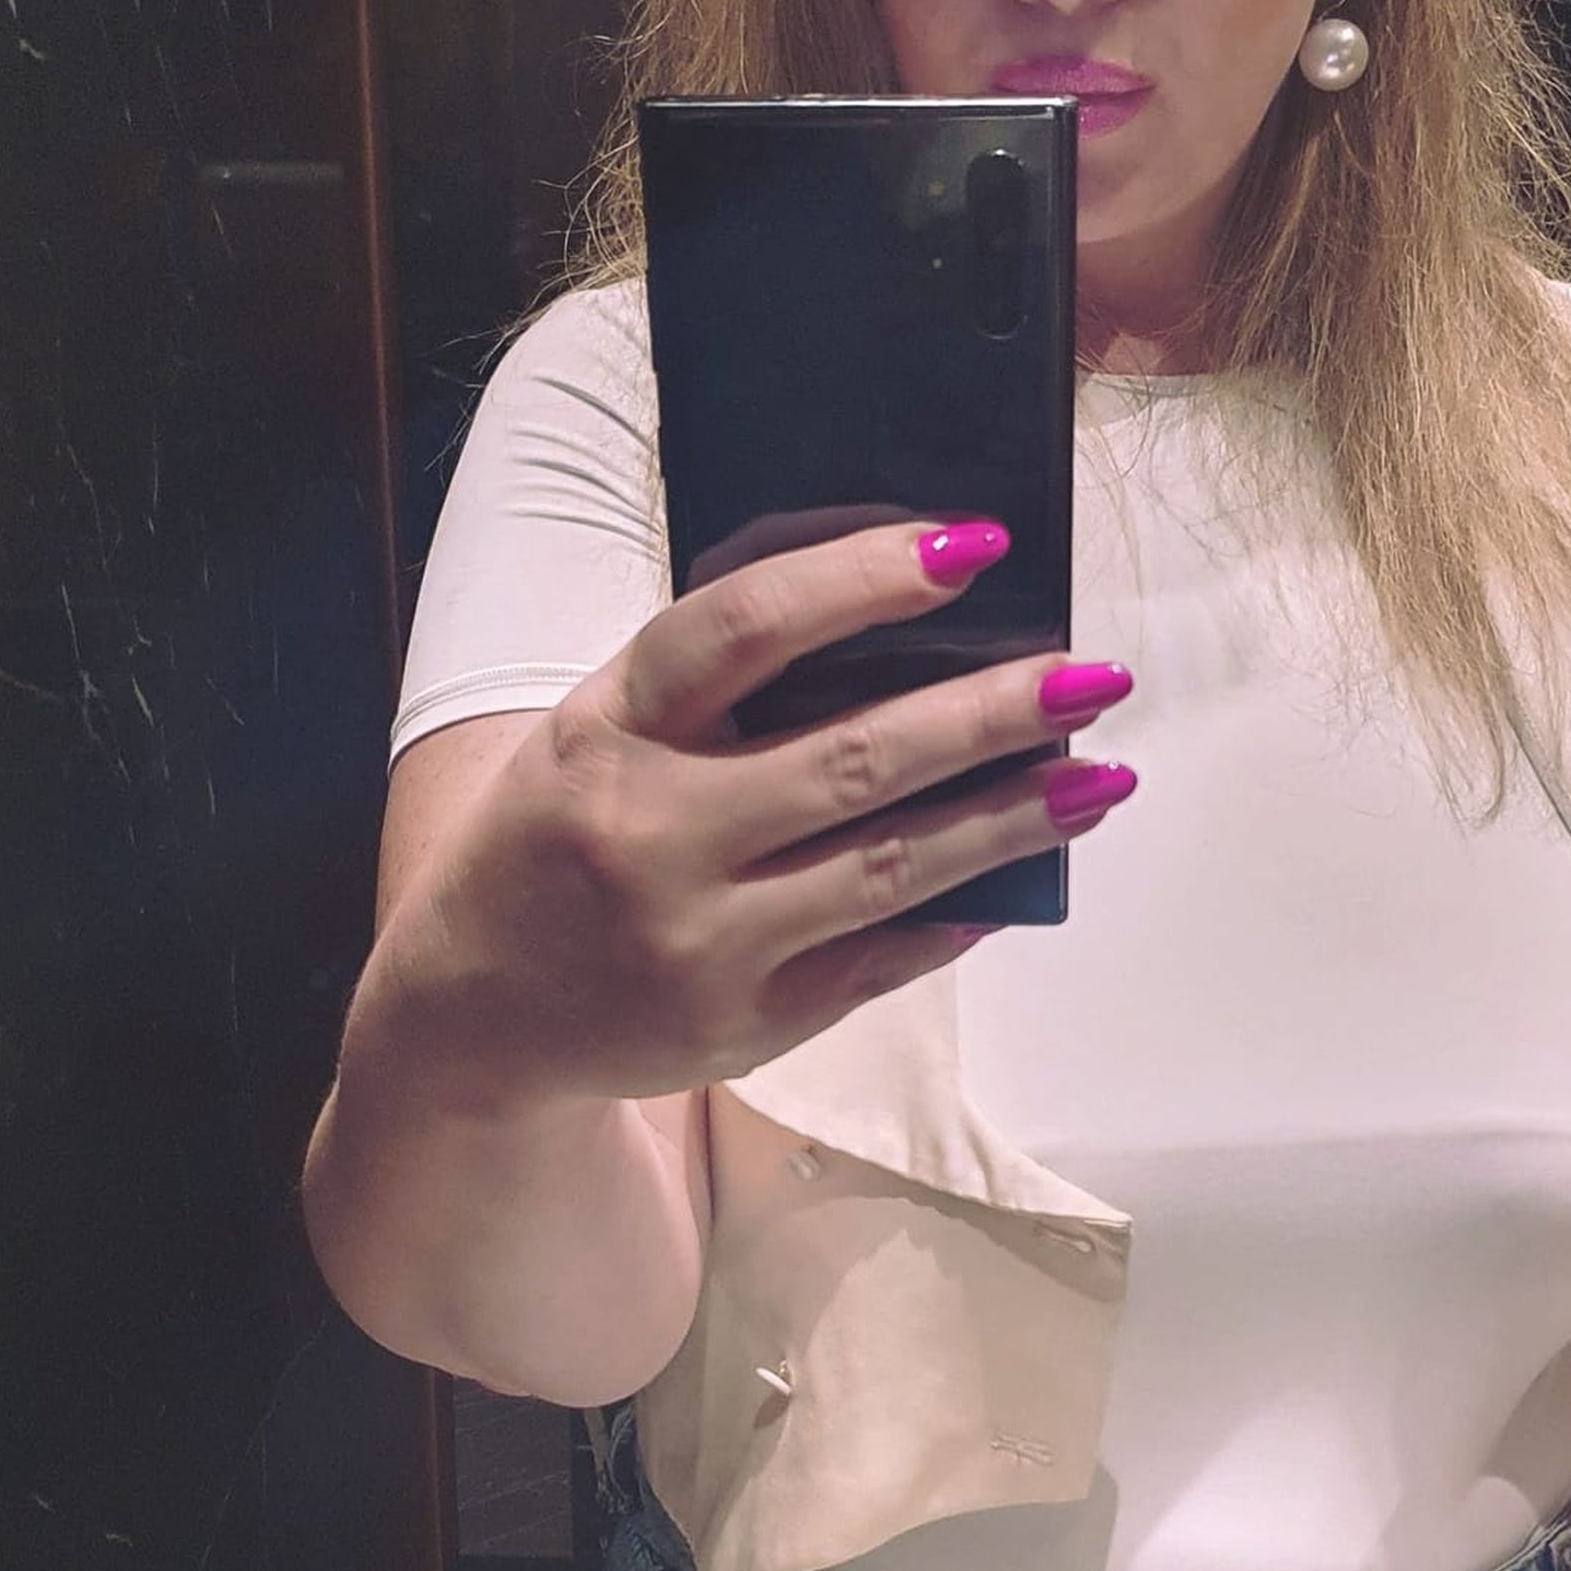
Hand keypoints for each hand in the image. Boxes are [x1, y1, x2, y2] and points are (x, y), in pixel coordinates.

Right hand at [399, 516, 1136, 1109]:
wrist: (469, 1014)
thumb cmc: (562, 831)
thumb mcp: (600, 730)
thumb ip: (717, 686)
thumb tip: (912, 630)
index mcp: (609, 726)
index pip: (745, 625)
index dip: (862, 578)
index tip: (972, 544)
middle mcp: (650, 832)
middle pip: (852, 757)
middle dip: (991, 712)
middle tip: (1094, 674)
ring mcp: (698, 941)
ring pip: (889, 868)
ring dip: (1011, 818)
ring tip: (1101, 776)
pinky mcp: (739, 1026)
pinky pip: (880, 961)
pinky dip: (959, 912)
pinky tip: (1026, 874)